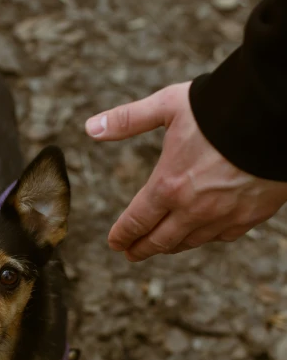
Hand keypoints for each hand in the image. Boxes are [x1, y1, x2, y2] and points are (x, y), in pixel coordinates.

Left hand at [85, 82, 286, 260]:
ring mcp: (224, 217)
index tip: (114, 243)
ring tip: (161, 246)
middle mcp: (193, 209)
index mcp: (168, 185)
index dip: (122, 235)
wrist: (275, 113)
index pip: (136, 221)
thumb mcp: (168, 106)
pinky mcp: (250, 217)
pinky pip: (221, 236)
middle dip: (141, 249)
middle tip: (130, 253)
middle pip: (160, 241)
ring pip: (190, 242)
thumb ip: (128, 120)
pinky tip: (200, 234)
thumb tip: (90, 127)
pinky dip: (205, 237)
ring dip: (171, 246)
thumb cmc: (220, 106)